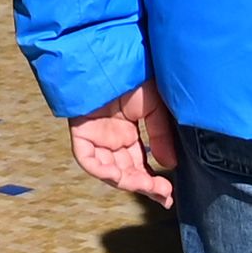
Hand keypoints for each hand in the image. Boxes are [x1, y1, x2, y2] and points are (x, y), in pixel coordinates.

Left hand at [67, 81, 180, 207]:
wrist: (114, 57)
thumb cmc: (135, 76)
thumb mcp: (155, 109)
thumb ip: (160, 136)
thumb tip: (169, 165)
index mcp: (128, 134)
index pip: (140, 165)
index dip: (153, 181)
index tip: (170, 194)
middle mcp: (111, 139)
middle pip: (126, 172)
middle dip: (145, 186)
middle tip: (164, 195)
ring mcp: (96, 137)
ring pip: (108, 170)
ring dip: (127, 182)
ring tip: (148, 186)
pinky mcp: (81, 132)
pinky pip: (87, 158)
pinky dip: (101, 169)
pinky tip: (119, 175)